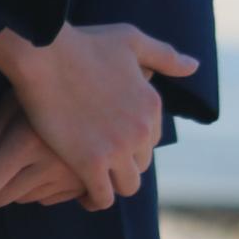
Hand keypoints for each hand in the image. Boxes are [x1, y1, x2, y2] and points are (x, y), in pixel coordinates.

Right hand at [0, 22, 199, 209]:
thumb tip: (194, 66)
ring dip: (112, 183)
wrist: (44, 54)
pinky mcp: (91, 163)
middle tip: (98, 158)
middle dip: (123, 162)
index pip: (150, 138)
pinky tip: (81, 193)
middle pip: (141, 163)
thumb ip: (164, 56)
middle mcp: (141, 130)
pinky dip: (94, 198)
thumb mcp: (130, 40)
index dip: (131, 139)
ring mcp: (117, 149)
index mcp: (151, 104)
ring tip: (93, 179)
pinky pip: (103, 196)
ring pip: (127, 185)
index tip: (110, 137)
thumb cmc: (83, 43)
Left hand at [0, 90, 84, 208]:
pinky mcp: (88, 183)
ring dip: (20, 185)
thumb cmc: (46, 85)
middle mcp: (52, 164)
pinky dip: (44, 187)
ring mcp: (73, 177)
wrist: (101, 84)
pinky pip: (52, 200)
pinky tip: (47, 161)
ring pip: (27, 200)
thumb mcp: (13, 101)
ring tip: (26, 155)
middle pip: (2, 199)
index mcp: (28, 142)